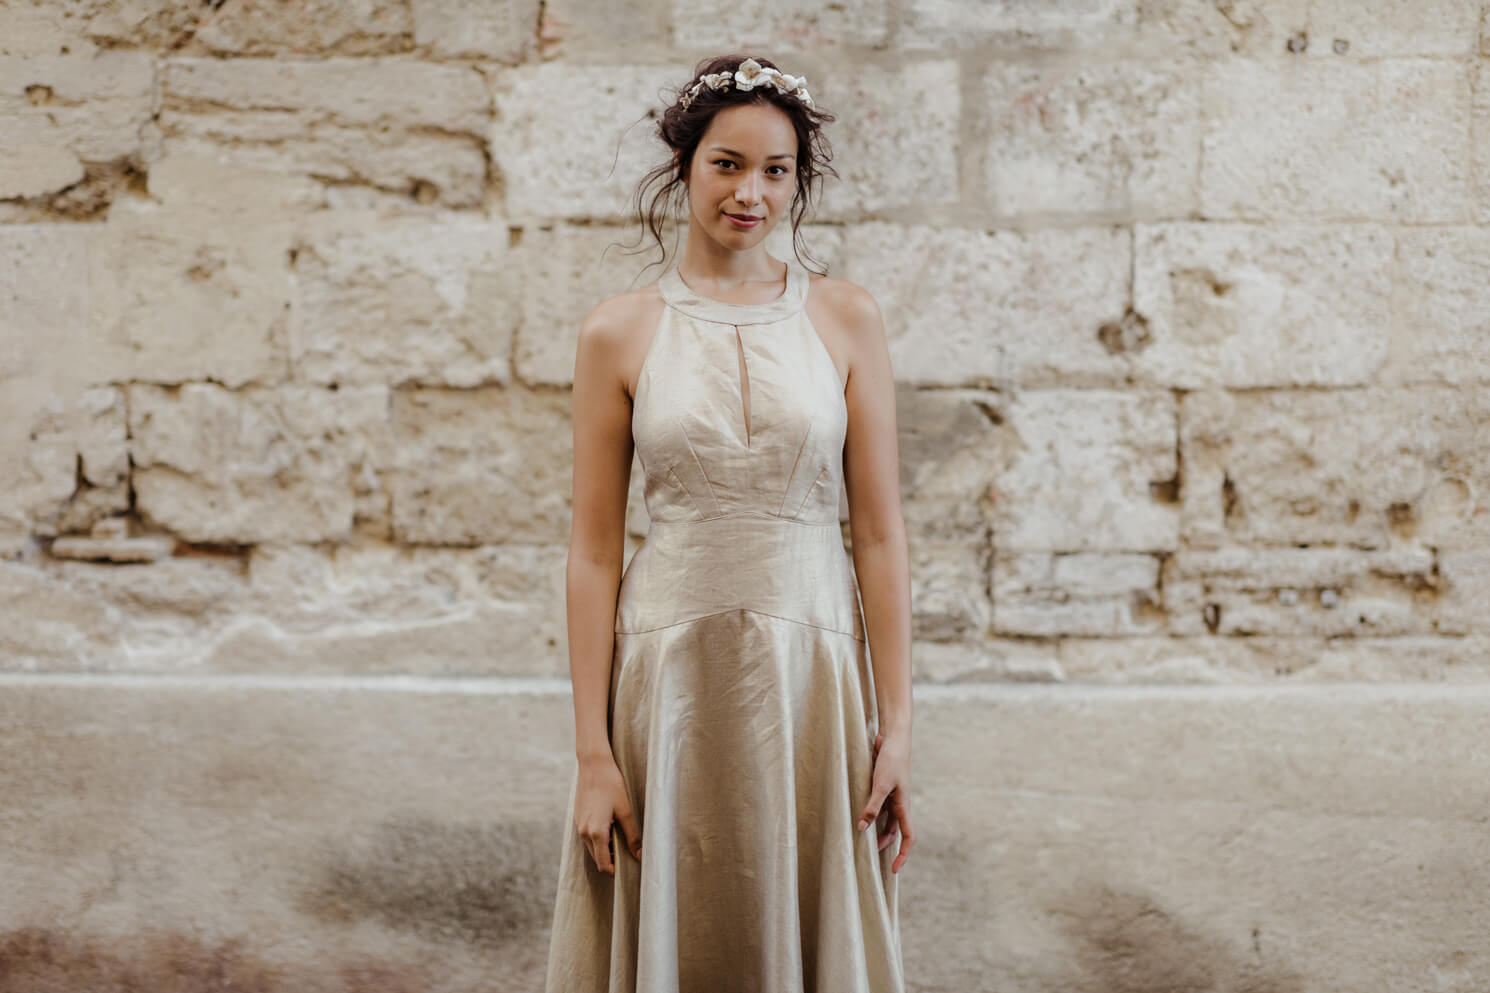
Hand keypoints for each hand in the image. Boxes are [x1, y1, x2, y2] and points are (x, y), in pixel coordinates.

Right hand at [574, 752, 641, 874]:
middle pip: (597, 858)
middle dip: (611, 860)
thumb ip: (633, 835)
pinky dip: (598, 839)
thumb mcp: (625, 811)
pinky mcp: (578, 818)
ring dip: (604, 849)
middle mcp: (584, 832)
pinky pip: (587, 836)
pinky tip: (610, 826)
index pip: (603, 864)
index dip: (615, 870)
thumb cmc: (611, 785)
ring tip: (621, 838)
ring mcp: (579, 825)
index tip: (627, 867)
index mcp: (596, 832)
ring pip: (591, 848)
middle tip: (627, 852)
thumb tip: (640, 855)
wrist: (593, 765)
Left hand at [855, 728, 913, 872]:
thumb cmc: (891, 761)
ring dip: (875, 830)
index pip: (908, 837)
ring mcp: (891, 797)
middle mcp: (899, 804)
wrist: (892, 738)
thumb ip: (872, 806)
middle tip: (868, 858)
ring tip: (860, 839)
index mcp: (904, 807)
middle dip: (884, 845)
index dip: (903, 855)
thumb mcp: (881, 785)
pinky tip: (856, 816)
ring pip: (884, 821)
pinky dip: (869, 814)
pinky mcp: (882, 788)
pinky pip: (877, 807)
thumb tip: (862, 828)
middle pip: (894, 832)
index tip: (894, 870)